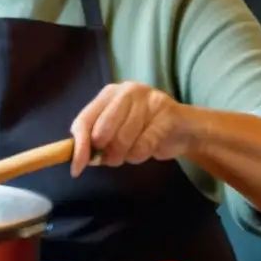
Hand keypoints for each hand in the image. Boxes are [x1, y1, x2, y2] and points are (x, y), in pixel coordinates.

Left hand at [69, 82, 193, 176]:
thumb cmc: (144, 130)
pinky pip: (144, 146)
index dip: (79, 146)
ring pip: (122, 141)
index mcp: (109, 94)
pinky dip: (141, 156)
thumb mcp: (116, 130)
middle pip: (102, 132)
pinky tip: (147, 150)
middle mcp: (126, 91)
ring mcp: (147, 99)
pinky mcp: (166, 113)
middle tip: (115, 158)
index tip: (76, 169)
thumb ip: (96, 140)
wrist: (184, 128)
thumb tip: (78, 160)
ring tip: (134, 151)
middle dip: (106, 153)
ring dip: (126, 156)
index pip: (84, 120)